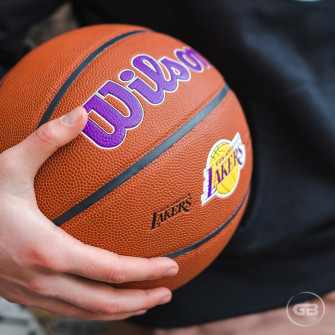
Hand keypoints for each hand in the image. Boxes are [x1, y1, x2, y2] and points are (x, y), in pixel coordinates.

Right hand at [0, 107, 177, 319]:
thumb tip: (83, 112)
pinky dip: (97, 310)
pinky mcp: (27, 294)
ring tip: (148, 300)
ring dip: (122, 311)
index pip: (111, 271)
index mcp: (48, 251)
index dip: (145, 271)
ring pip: (88, 313)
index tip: (171, 266)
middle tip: (168, 292)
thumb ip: (47, 139)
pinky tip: (108, 299)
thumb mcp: (10, 166)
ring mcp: (35, 293)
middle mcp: (45, 280)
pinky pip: (70, 310)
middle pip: (105, 303)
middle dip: (141, 299)